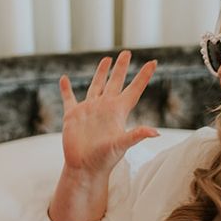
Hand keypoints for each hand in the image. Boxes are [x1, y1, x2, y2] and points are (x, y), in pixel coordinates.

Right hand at [59, 51, 158, 176]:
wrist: (84, 168)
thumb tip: (156, 132)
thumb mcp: (122, 145)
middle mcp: (105, 108)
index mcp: (118, 111)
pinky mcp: (73, 116)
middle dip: (121, 67)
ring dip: (100, 73)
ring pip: (96, 86)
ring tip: (106, 59)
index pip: (134, 89)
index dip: (144, 75)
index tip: (153, 62)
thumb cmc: (104, 160)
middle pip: (115, 82)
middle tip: (127, 52)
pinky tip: (64, 79)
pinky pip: (69, 98)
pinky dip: (66, 89)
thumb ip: (136, 136)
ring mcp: (89, 110)